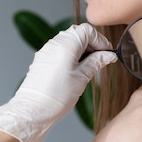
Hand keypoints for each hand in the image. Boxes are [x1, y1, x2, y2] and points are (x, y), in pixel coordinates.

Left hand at [0, 24, 115, 141]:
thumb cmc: (56, 96)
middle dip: (91, 44)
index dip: (100, 40)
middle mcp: (55, 43)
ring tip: (89, 67)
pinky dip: (71, 55)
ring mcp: (47, 50)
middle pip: (78, 34)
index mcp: (66, 45)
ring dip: (81, 50)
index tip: (107, 53)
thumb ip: (96, 62)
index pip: (88, 31)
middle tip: (100, 59)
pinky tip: (76, 70)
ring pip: (69, 41)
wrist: (33, 110)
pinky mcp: (42, 59)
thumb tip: (109, 55)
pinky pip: (60, 49)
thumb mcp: (82, 78)